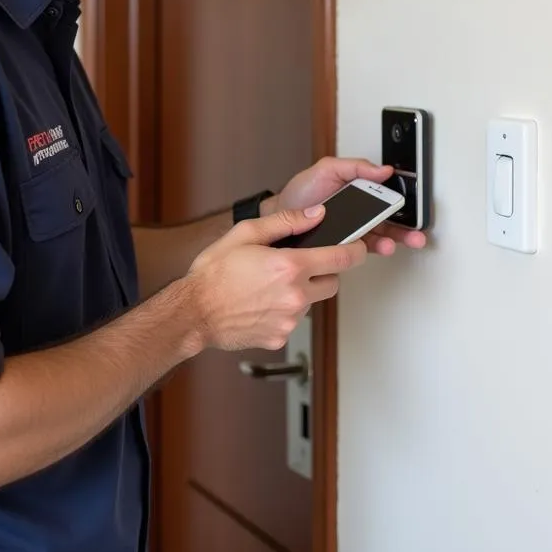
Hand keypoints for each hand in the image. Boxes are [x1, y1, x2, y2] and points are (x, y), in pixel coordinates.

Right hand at [186, 206, 366, 350]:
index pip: (343, 258)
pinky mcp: (280, 337)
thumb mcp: (246, 234)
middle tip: (298, 265)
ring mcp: (289, 320)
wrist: (193, 312)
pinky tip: (262, 303)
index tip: (357, 247)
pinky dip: (285, 311)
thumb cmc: (214, 273)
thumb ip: (286, 222)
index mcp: (289, 266)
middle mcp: (295, 295)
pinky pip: (294, 320)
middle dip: (323, 272)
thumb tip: (316, 214)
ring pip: (313, 302)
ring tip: (270, 285)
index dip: (356, 250)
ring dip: (302, 292)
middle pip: (333, 282)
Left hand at [274, 157, 427, 255]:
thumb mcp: (327, 169)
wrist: (278, 216)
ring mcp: (351, 230)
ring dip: (390, 241)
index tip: (411, 208)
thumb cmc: (301, 192)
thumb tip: (383, 169)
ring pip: (378, 237)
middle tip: (416, 233)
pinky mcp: (342, 246)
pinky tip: (376, 249)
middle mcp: (358, 212)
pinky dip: (371, 250)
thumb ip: (355, 166)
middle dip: (404, 228)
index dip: (401, 203)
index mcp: (358, 191)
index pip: (385, 197)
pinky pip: (360, 249)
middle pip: (387, 221)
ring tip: (392, 244)